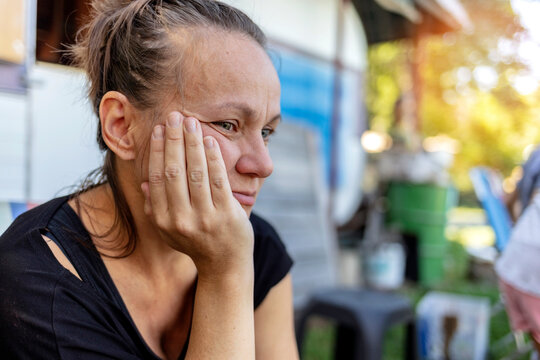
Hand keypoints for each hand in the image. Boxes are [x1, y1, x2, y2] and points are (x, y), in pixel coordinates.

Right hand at [141, 111, 253, 277]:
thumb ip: (157, 207)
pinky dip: (213, 158)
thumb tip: (145, 182)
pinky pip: (218, 180)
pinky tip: (210, 141)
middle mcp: (181, 220)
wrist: (225, 265)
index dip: (157, 151)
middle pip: (174, 171)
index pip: (157, 178)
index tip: (159, 130)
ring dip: (193, 143)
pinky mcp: (227, 214)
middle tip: (174, 116)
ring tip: (191, 122)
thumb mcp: (169, 230)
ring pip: (196, 172)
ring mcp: (206, 218)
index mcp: (164, 220)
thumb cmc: (196, 243)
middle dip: (174, 140)